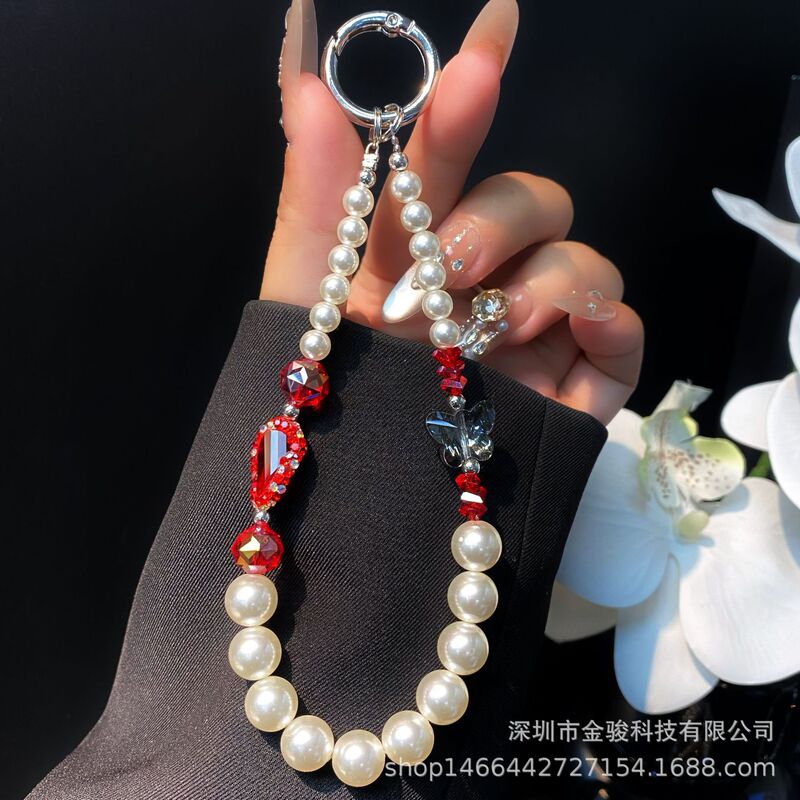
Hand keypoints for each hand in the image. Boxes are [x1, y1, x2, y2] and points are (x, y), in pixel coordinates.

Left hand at [262, 0, 642, 424]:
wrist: (370, 508)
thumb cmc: (335, 400)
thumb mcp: (311, 300)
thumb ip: (313, 195)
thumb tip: (304, 80)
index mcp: (415, 249)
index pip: (449, 158)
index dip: (468, 96)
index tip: (492, 32)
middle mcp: (482, 277)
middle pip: (527, 196)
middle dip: (493, 215)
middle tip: (443, 265)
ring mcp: (534, 325)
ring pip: (576, 251)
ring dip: (535, 277)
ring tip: (480, 329)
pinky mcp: (579, 373)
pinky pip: (621, 320)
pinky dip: (600, 312)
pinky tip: (557, 330)